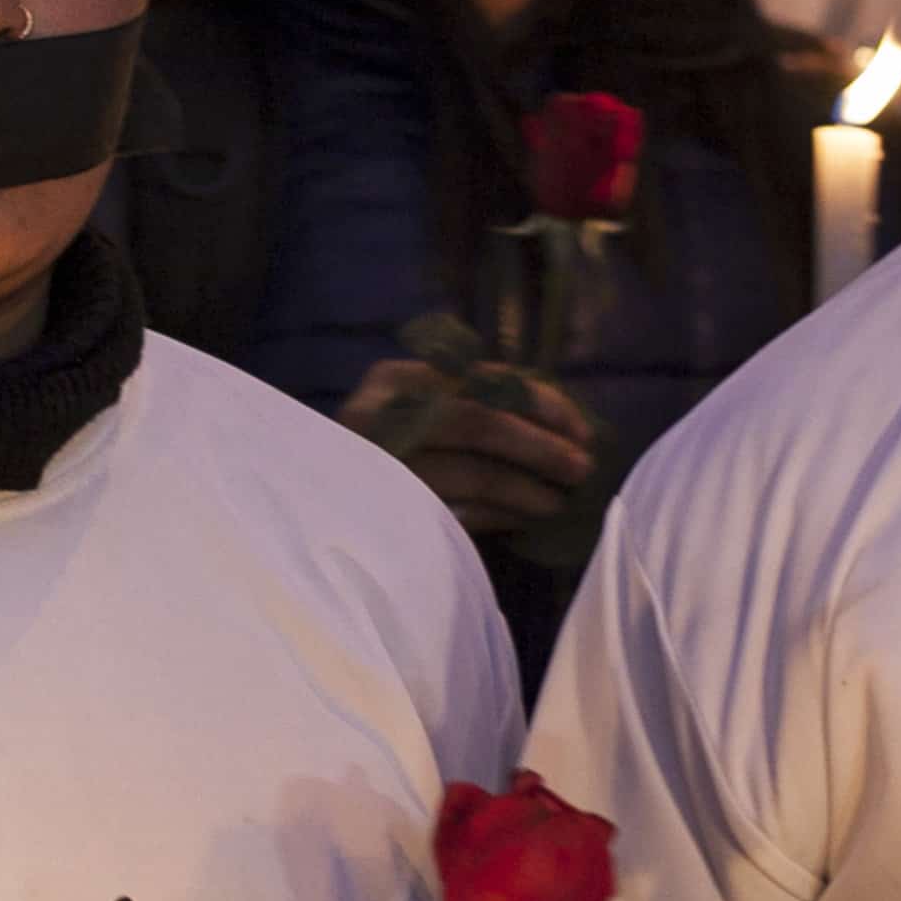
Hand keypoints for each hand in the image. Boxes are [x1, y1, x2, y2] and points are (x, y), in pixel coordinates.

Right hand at [339, 362, 594, 533]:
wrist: (317, 519)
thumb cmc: (384, 452)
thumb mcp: (419, 414)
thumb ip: (470, 407)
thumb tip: (557, 424)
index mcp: (397, 381)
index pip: (481, 381)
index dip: (539, 403)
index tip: (579, 427)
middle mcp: (382, 416)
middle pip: (477, 423)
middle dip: (538, 447)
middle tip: (583, 468)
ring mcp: (379, 466)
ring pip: (470, 473)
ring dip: (525, 489)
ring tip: (558, 502)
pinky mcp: (384, 511)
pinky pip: (455, 513)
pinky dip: (496, 515)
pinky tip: (522, 519)